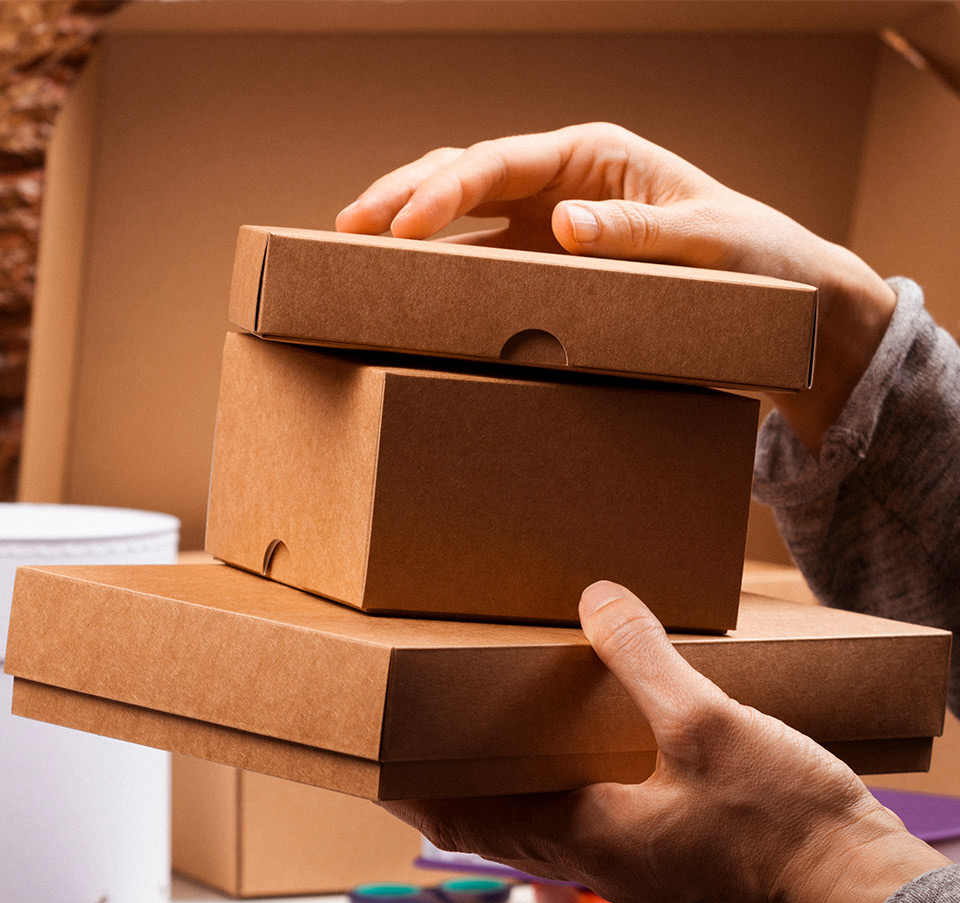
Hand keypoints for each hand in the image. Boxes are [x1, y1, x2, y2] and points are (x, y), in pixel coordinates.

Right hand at [337, 123, 896, 452]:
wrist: (772, 299)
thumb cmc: (748, 258)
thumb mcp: (705, 239)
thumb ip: (636, 233)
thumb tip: (564, 226)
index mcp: (593, 156)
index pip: (499, 162)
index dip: (443, 190)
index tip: (401, 226)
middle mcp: (561, 184)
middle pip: (464, 175)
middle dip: (403, 197)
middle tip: (346, 226)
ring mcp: (548, 226)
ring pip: (462, 218)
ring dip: (410, 231)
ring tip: (354, 252)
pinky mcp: (549, 268)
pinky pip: (485, 263)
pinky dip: (444, 273)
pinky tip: (410, 289)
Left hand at [383, 581, 948, 902]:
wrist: (854, 879)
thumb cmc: (783, 821)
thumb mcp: (706, 723)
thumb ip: (643, 657)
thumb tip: (598, 599)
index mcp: (588, 832)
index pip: (472, 816)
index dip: (419, 790)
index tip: (378, 763)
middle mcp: (597, 853)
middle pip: (496, 822)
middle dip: (451, 786)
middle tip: (421, 743)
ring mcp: (631, 854)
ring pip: (539, 821)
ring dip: (503, 786)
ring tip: (487, 741)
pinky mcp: (665, 844)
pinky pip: (586, 815)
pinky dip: (557, 783)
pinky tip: (582, 749)